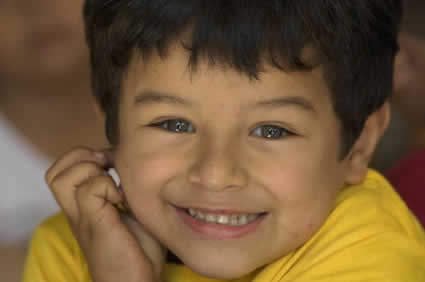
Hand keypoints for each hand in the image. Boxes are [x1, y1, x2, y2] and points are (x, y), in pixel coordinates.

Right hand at [45, 147, 165, 281]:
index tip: (110, 162)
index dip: (83, 156)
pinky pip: (90, 190)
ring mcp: (83, 218)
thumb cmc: (139, 250)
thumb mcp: (133, 213)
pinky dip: (107, 186)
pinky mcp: (96, 223)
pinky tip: (122, 199)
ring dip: (90, 170)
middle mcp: (77, 211)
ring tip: (112, 182)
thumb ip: (127, 190)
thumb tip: (130, 165)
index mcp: (83, 208)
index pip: (62, 172)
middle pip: (55, 172)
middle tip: (106, 166)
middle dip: (81, 157)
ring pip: (64, 177)